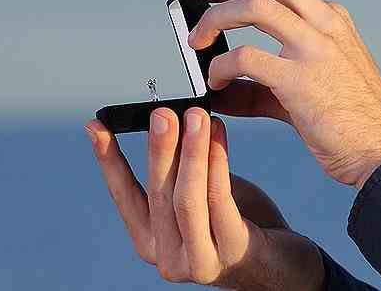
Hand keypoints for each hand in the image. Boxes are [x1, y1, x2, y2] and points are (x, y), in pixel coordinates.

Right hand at [87, 108, 325, 290]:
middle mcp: (168, 257)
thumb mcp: (199, 197)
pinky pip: (220, 202)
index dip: (108, 160)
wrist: (283, 267)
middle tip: (162, 113)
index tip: (96, 126)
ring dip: (190, 152)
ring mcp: (199, 261)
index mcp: (151, 241)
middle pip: (157, 194)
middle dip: (159, 149)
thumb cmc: (239, 226)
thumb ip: (179, 172)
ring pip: (186, 199)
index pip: (123, 196)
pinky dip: (216, 166)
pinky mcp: (232, 254)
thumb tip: (163, 121)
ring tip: (195, 117)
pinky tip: (219, 137)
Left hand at [184, 0, 380, 187]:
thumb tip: (218, 91)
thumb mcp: (309, 90)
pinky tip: (216, 81)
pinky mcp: (302, 81)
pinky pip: (246, 58)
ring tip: (196, 42)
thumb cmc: (351, 128)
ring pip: (254, 5)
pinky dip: (222, 66)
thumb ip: (261, 86)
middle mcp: (324, 24)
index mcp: (328, 20)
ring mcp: (316, 49)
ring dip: (215, 18)